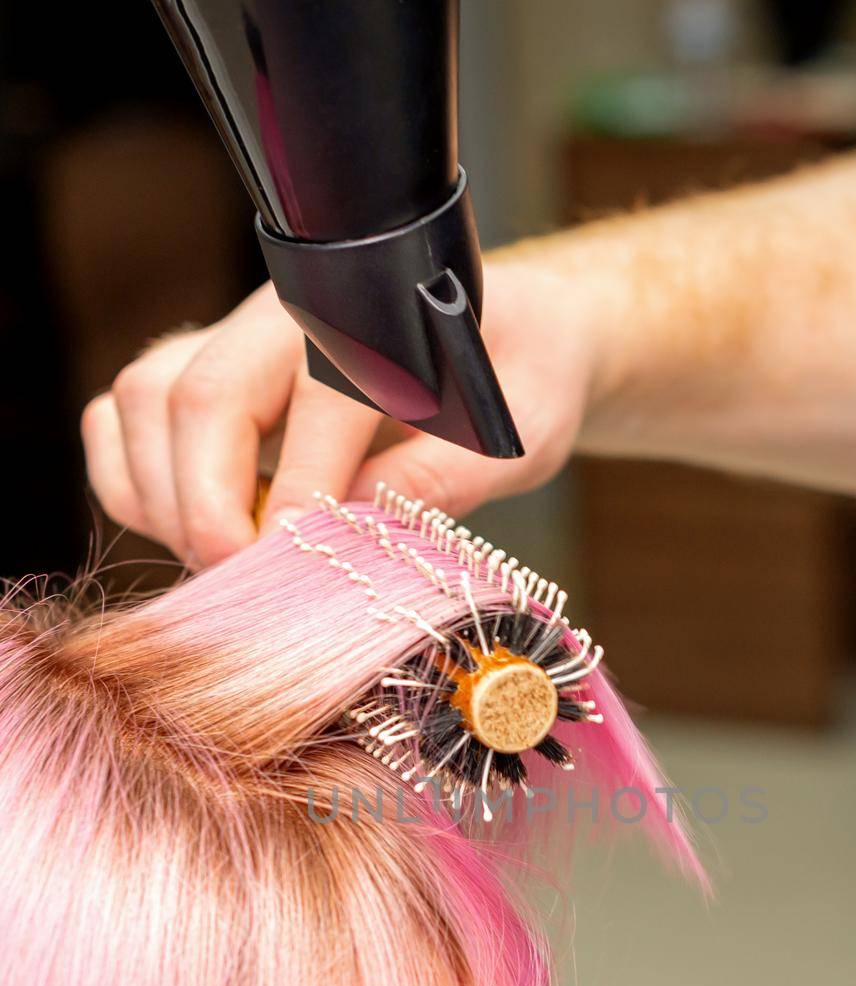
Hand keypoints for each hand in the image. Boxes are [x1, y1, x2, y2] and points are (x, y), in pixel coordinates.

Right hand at [82, 251, 603, 570]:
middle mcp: (282, 313)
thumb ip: (449, 474)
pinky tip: (193, 535)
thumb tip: (361, 527)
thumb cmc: (518, 377)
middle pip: (198, 396)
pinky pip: (120, 418)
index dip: (298, 498)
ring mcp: (229, 338)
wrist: (505, 331)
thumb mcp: (521, 429)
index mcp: (373, 312)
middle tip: (247, 589)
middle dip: (206, 507)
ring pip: (144, 402)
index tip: (299, 575)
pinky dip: (134, 485)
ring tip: (227, 569)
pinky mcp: (199, 372)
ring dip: (163, 500)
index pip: (314, 403)